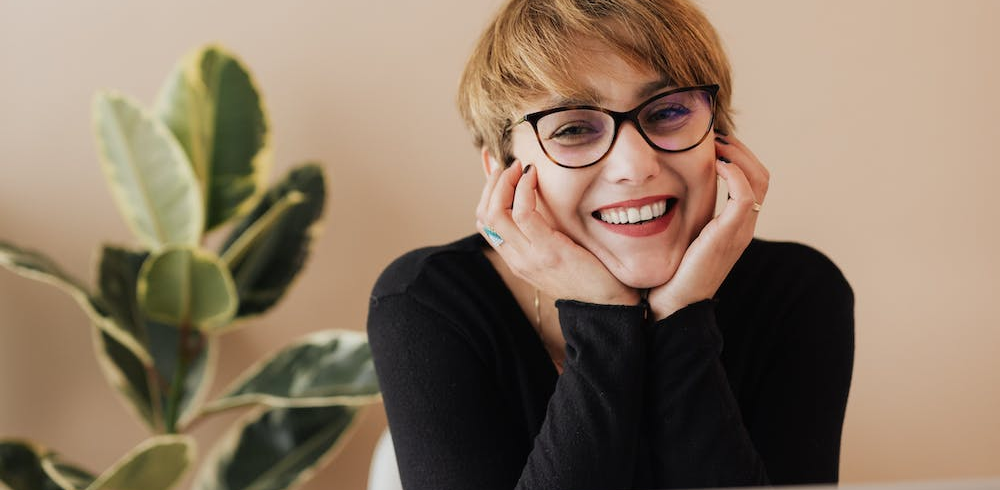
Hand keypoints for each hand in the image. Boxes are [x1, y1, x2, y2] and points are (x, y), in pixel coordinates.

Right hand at [476, 161, 639, 305]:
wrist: (609, 302)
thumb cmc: (589, 272)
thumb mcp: (557, 250)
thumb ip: (543, 230)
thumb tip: (536, 200)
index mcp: (516, 260)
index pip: (485, 223)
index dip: (486, 192)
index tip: (499, 170)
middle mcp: (517, 260)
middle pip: (484, 215)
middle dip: (491, 183)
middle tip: (508, 165)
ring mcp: (530, 257)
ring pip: (496, 213)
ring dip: (504, 182)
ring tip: (519, 167)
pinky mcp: (548, 251)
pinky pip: (524, 214)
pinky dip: (524, 189)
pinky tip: (533, 176)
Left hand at [646, 134, 769, 319]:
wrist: (672, 306)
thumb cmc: (670, 273)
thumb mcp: (680, 236)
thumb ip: (684, 214)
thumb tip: (663, 188)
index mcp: (735, 226)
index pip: (753, 179)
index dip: (738, 155)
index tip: (712, 140)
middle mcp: (743, 227)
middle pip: (762, 175)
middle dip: (740, 149)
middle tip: (714, 135)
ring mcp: (740, 231)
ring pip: (759, 180)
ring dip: (738, 154)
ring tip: (714, 143)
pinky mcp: (729, 236)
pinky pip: (745, 195)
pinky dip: (734, 173)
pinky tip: (714, 164)